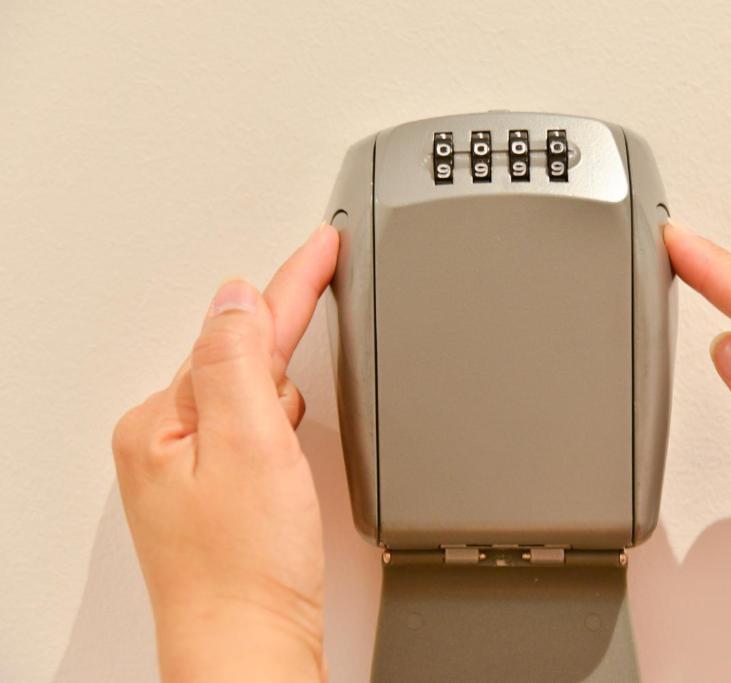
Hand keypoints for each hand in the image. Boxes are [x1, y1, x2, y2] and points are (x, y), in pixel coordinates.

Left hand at [112, 225, 338, 681]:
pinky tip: (291, 437)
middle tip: (321, 273)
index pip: (237, 332)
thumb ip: (239, 363)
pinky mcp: (224, 498)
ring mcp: (194, 473)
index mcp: (162, 422)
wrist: (252, 651)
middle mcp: (168, 443)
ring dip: (282, 385)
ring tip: (302, 376)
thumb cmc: (244, 568)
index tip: (324, 242)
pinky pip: (255, 432)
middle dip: (281, 335)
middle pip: (238, 359)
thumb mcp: (247, 444)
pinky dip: (280, 423)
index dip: (290, 283)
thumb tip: (236, 299)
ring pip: (249, 396)